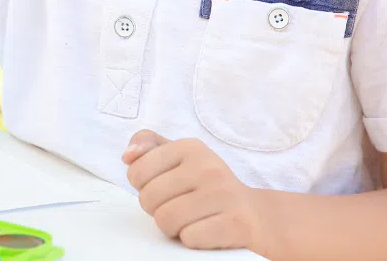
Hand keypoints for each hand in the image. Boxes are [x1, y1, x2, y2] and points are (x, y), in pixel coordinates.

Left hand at [123, 130, 263, 250]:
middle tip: (180, 208)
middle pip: (148, 199)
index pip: (136, 172)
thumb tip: (128, 155)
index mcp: (190, 147)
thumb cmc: (208, 188)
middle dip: (158, 210)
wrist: (258, 216)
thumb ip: (148, 147)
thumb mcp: (180, 159)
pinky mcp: (236, 223)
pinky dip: (192, 240)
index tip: (166, 190)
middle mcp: (208, 166)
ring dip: (174, 228)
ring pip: (166, 220)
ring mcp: (224, 194)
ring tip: (191, 220)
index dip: (145, 188)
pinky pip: (189, 238)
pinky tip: (206, 231)